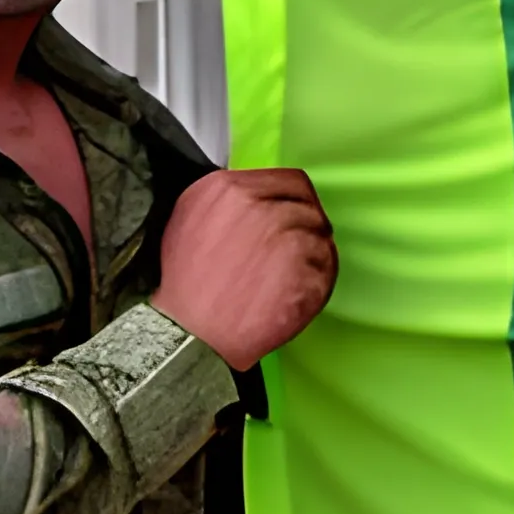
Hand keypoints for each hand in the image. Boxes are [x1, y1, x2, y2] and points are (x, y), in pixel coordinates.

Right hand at [153, 168, 335, 370]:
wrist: (191, 333)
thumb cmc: (185, 281)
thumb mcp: (189, 219)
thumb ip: (227, 199)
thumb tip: (258, 195)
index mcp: (231, 189)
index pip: (290, 180)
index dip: (296, 200)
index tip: (294, 216)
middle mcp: (263, 207)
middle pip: (309, 208)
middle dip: (306, 228)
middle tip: (296, 252)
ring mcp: (289, 239)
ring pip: (320, 237)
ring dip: (312, 255)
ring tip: (291, 278)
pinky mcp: (309, 273)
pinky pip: (328, 268)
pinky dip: (319, 280)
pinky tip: (297, 293)